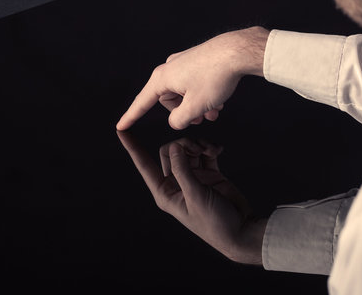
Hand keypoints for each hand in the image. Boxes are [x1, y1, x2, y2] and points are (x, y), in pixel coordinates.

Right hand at [116, 26, 269, 129]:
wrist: (237, 51)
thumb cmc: (216, 75)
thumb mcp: (195, 106)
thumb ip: (180, 119)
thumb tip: (175, 120)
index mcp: (163, 78)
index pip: (142, 102)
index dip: (131, 116)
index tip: (121, 125)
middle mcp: (170, 68)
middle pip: (168, 100)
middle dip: (184, 112)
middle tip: (201, 119)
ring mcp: (183, 62)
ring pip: (184, 93)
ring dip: (196, 105)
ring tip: (214, 111)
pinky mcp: (197, 60)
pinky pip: (194, 83)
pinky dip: (203, 95)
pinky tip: (218, 100)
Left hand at [117, 132, 266, 264]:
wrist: (241, 231)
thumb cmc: (214, 222)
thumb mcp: (195, 195)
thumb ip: (183, 169)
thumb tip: (174, 146)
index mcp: (165, 192)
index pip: (144, 165)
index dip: (132, 147)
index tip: (121, 130)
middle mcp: (176, 183)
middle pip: (169, 151)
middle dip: (182, 145)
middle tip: (197, 148)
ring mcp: (193, 178)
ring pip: (187, 150)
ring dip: (198, 145)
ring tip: (210, 150)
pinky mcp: (209, 174)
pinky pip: (205, 154)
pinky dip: (210, 149)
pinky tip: (218, 150)